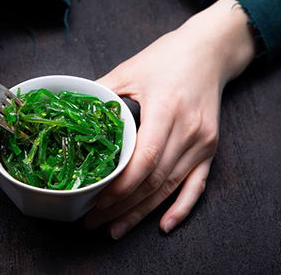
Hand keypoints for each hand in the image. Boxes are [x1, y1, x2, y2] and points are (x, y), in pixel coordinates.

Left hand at [84, 0, 255, 238]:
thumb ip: (102, 95)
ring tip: (115, 229)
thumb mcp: (129, 69)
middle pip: (154, 180)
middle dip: (122, 206)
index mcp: (167, 108)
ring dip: (141, 212)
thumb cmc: (166, 58)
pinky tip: (163, 226)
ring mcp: (203, 142)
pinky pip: (197, 185)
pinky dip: (181, 209)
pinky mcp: (210, 148)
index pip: (145, 158)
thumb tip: (70, 116)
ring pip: (169, 187)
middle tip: (95, 222)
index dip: (121, 186)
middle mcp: (189, 130)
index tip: (97, 200)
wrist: (208, 51)